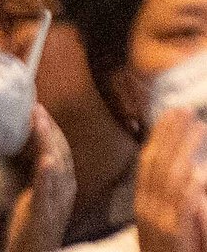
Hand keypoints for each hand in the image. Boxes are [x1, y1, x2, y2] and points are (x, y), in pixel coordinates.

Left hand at [4, 105, 75, 251]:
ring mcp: (57, 202)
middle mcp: (66, 190)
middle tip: (36, 106)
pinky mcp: (45, 214)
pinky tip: (45, 160)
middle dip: (50, 128)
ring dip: (49, 142)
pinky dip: (48, 175)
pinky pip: (48, 193)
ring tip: (40, 121)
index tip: (38, 107)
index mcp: (64, 183)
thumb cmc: (31, 221)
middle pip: (62, 153)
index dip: (51, 128)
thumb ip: (33, 168)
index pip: (61, 149)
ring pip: (58, 167)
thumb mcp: (34, 189)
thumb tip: (20, 141)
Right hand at [136, 108, 206, 251]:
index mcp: (143, 202)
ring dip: (185, 150)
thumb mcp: (163, 224)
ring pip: (171, 177)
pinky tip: (199, 171)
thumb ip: (171, 201)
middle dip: (171, 134)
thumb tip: (187, 173)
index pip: (149, 160)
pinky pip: (181, 205)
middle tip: (185, 110)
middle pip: (158, 162)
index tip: (171, 113)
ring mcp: (158, 220)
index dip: (160, 135)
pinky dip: (188, 186)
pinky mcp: (173, 233)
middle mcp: (146, 207)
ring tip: (200, 128)